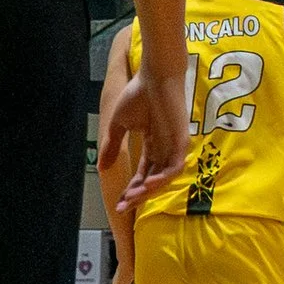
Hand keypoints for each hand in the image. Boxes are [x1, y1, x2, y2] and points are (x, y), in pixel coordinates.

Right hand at [103, 59, 187, 224]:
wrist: (154, 76)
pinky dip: (162, 178)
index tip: (118, 204)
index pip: (142, 175)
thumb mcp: (119, 125)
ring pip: (164, 178)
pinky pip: (174, 166)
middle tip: (123, 207)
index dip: (131, 190)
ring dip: (148, 190)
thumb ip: (112, 145)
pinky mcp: (181, 142)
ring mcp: (174, 147)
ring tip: (132, 197)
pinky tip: (147, 184)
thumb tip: (101, 167)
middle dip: (137, 196)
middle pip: (152, 181)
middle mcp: (164, 149)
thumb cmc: (138, 95)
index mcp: (152, 146)